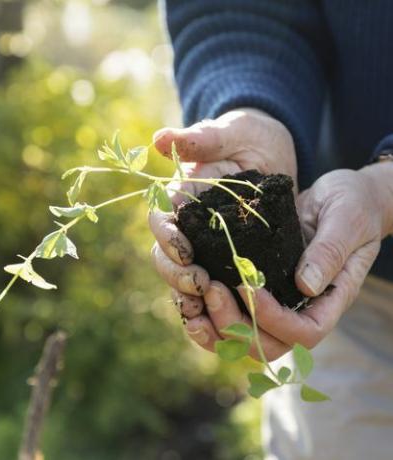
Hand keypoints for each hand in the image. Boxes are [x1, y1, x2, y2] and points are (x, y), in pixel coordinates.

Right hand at [149, 109, 296, 347]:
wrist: (266, 151)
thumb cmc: (244, 137)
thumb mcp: (227, 133)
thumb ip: (198, 139)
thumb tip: (160, 140)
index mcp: (180, 199)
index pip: (160, 221)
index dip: (166, 239)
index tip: (185, 251)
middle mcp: (185, 226)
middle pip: (165, 256)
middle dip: (177, 273)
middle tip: (200, 283)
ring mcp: (202, 245)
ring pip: (182, 279)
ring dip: (190, 297)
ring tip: (209, 308)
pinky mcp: (221, 260)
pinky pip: (205, 289)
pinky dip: (207, 307)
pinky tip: (217, 321)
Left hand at [182, 166, 391, 360]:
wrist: (340, 197)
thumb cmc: (352, 206)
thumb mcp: (346, 221)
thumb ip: (330, 252)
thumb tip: (305, 285)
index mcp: (329, 298)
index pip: (305, 332)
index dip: (274, 320)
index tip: (249, 287)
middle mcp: (300, 307)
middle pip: (268, 344)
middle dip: (236, 326)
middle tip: (212, 290)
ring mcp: (278, 301)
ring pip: (245, 338)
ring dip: (216, 329)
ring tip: (192, 306)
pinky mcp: (257, 287)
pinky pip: (233, 313)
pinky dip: (209, 314)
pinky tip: (190, 298)